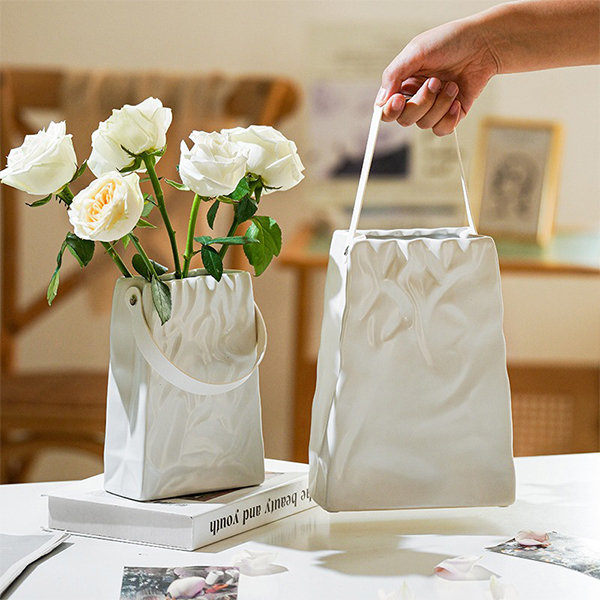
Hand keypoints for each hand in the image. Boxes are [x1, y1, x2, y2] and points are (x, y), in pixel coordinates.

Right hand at [377, 16, 499, 134]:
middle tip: (435, 81)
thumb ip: (393, 75)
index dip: (390, 110)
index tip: (399, 100)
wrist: (483, 44)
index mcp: (403, 84)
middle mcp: (415, 98)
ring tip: (452, 84)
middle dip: (422, 102)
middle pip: (405, 119)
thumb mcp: (416, 51)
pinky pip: (441, 130)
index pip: (386, 109)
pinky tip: (456, 100)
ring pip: (425, 124)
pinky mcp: (450, 115)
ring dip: (440, 104)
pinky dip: (449, 117)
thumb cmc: (450, 42)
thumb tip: (380, 103)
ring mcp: (433, 108)